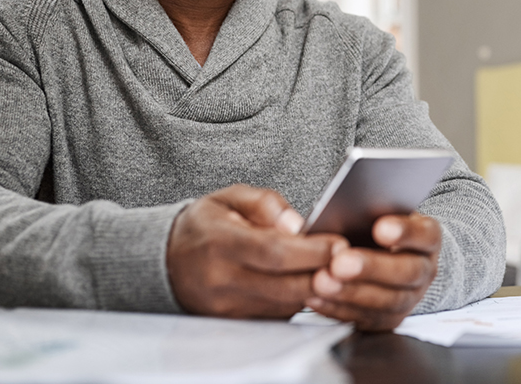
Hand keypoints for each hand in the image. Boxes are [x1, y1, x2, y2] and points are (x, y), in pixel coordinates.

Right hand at [166, 184, 344, 318]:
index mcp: (219, 243)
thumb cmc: (207, 224)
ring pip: (285, 304)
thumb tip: (298, 225)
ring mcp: (226, 308)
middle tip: (351, 262)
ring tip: (338, 270)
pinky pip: (277, 315)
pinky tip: (314, 283)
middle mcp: (220, 280)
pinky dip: (299, 300)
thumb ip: (265, 204)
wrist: (168, 260)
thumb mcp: (230, 197)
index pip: (273, 252)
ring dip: (316, 289)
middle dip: (324, 275)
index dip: (311, 251)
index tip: (340, 244)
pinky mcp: (235, 323)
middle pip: (284, 285)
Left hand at [307, 213, 440, 330]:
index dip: (405, 233)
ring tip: (322, 281)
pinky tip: (317, 297)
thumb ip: (370, 211)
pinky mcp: (389, 319)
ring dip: (352, 292)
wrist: (388, 257)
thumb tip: (346, 209)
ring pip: (388, 301)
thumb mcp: (381, 213)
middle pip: (407, 272)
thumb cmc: (378, 229)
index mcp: (428, 239)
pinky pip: (367, 319)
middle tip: (341, 262)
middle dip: (372, 268)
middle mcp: (424, 270)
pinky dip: (339, 309)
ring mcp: (410, 298)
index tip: (381, 228)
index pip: (425, 235)